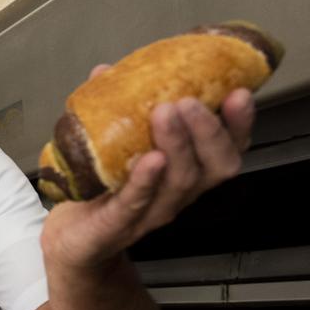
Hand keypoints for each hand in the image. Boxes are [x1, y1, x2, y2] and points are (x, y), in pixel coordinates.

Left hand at [40, 64, 254, 268]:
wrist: (70, 239)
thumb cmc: (100, 188)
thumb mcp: (112, 143)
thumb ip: (113, 108)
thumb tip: (106, 70)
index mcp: (186, 170)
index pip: (227, 149)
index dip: (239, 124)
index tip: (239, 92)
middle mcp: (179, 192)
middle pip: (215, 166)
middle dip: (209, 130)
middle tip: (191, 100)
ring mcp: (152, 211)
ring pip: (181, 182)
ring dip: (178, 144)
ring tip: (166, 112)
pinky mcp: (119, 225)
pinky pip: (138, 202)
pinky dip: (146, 180)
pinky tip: (150, 160)